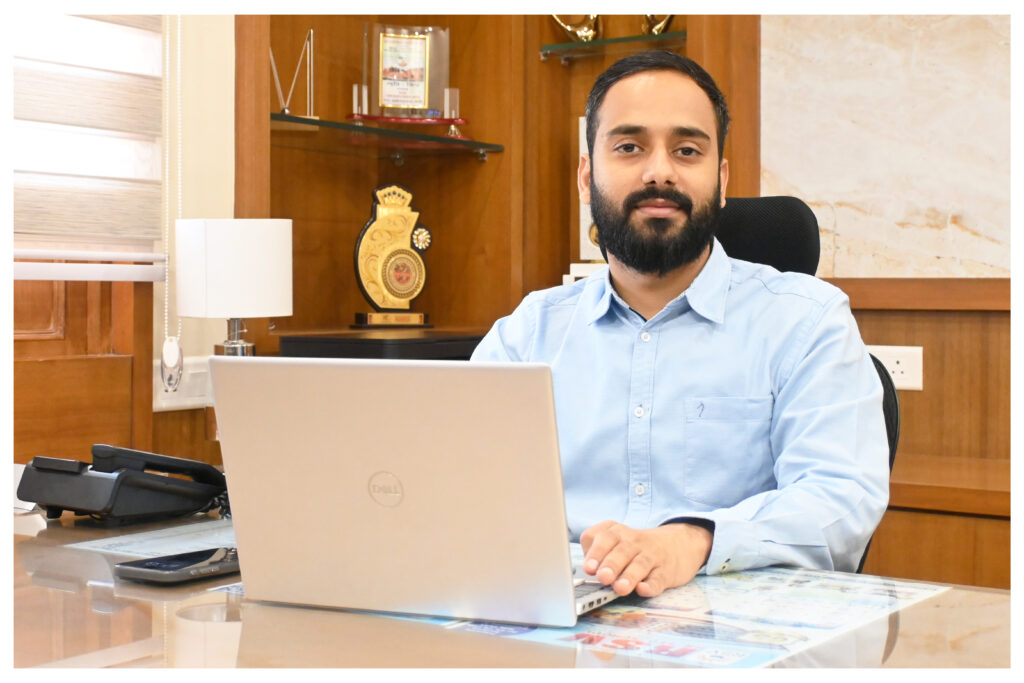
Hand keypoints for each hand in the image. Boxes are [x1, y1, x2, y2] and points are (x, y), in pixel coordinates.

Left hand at [579, 521, 712, 597]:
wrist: (678, 544)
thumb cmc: (636, 547)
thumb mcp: (617, 541)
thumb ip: (598, 552)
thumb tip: (586, 569)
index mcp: (617, 533)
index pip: (604, 537)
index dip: (595, 552)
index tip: (588, 567)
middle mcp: (634, 542)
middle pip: (621, 551)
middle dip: (611, 564)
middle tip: (602, 576)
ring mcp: (652, 556)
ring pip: (640, 564)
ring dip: (629, 576)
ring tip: (619, 588)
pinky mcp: (666, 571)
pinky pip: (659, 578)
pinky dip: (651, 584)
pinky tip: (643, 589)